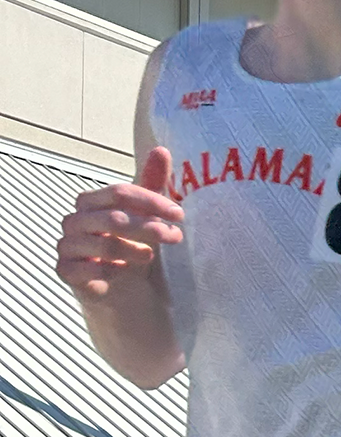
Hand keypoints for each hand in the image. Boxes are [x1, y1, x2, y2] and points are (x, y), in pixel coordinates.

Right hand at [56, 148, 182, 297]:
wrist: (124, 287)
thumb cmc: (134, 244)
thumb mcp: (148, 213)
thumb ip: (152, 183)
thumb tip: (161, 149)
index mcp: (91, 201)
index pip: (119, 192)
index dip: (151, 201)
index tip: (179, 214)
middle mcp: (74, 220)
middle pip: (113, 218)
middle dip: (149, 228)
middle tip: (175, 236)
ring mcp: (67, 245)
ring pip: (104, 244)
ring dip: (135, 250)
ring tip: (151, 256)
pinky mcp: (65, 271)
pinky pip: (89, 270)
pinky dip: (113, 271)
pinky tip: (125, 272)